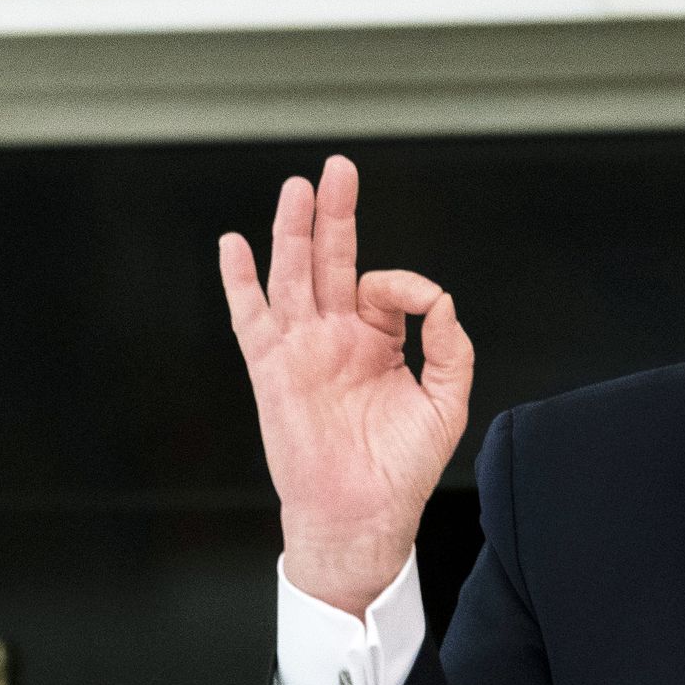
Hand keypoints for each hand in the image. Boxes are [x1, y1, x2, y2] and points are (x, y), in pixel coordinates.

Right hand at [220, 155, 473, 614]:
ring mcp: (303, 350)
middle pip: (332, 262)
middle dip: (336, 215)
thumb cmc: (401, 469)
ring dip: (294, 232)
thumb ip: (451, 348)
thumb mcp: (445, 404)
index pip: (386, 289)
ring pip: (294, 277)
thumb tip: (441, 299)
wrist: (362, 515)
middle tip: (339, 169)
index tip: (421, 302)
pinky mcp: (274, 370)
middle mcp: (338, 338)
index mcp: (380, 343)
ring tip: (298, 188)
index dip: (405, 284)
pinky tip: (233, 245)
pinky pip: (251, 319)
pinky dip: (240, 282)